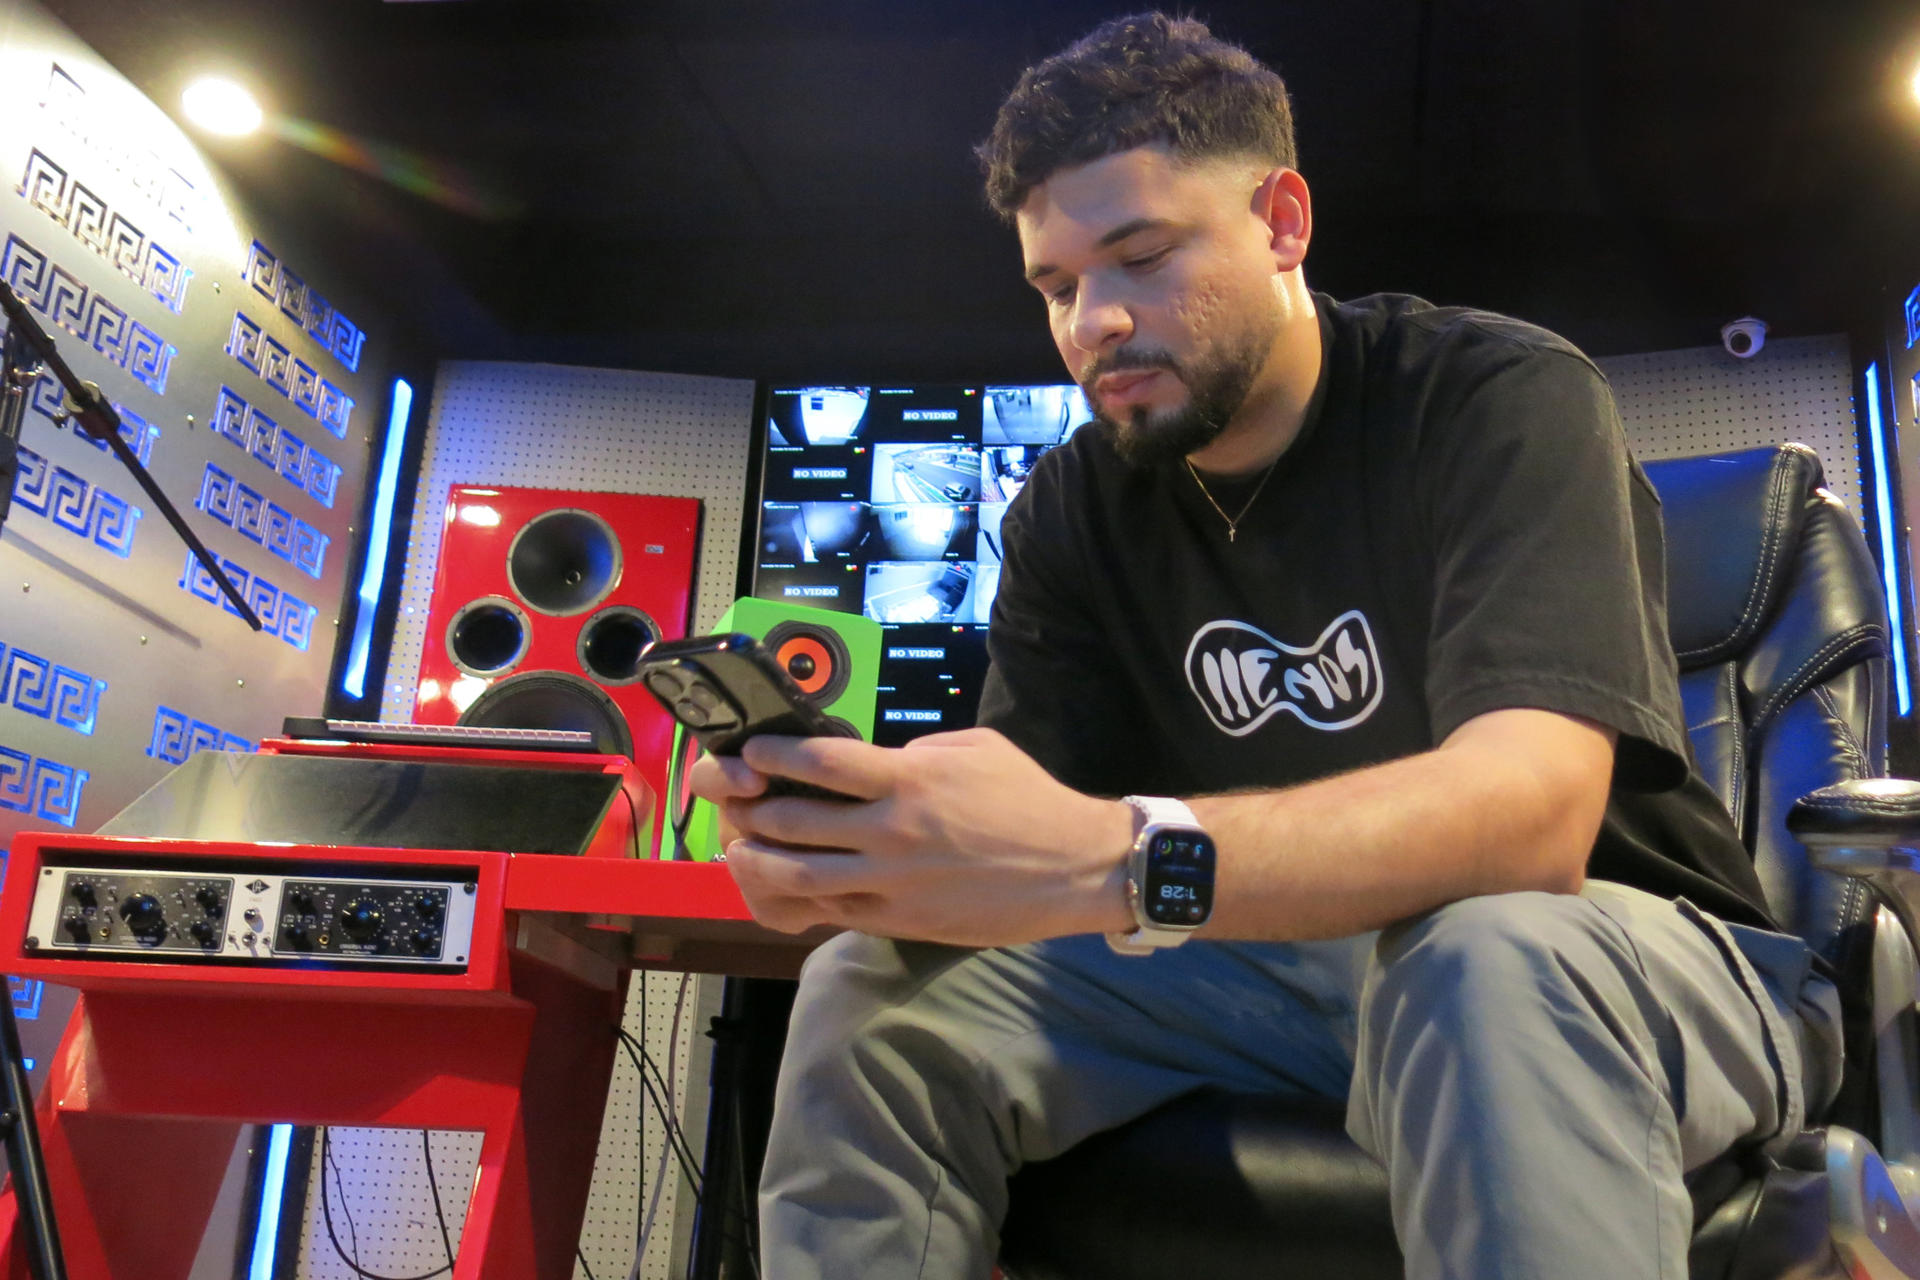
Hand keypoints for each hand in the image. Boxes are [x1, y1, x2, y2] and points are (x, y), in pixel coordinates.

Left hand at [687, 729, 1134, 945]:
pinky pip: (831, 911)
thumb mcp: (972, 749)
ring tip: (740, 847)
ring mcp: (891, 882)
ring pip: (796, 875)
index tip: (751, 750)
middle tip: (734, 798)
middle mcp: (890, 831)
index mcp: (908, 778)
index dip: (772, 754)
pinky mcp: (899, 920)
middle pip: (792, 819)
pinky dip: (798, 898)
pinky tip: (783, 886)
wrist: (1075, 867)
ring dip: (757, 860)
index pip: (817, 761)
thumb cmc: (1027, 800)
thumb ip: (915, 752)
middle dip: (750, 807)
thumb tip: (875, 760)